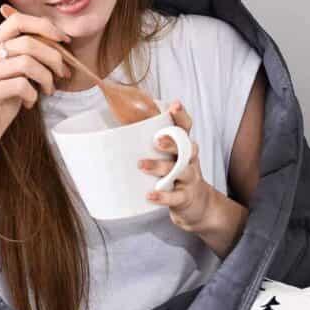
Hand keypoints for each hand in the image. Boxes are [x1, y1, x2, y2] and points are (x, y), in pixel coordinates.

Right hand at [0, 7, 71, 161]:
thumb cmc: (0, 104)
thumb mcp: (14, 75)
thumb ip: (27, 56)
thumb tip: (59, 43)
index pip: (17, 20)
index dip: (44, 26)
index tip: (63, 41)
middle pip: (27, 42)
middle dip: (53, 57)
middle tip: (62, 73)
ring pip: (26, 62)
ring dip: (46, 77)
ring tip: (47, 90)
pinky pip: (21, 85)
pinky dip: (32, 95)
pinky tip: (29, 104)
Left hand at [138, 101, 213, 231]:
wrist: (196, 204)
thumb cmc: (174, 175)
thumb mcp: (168, 157)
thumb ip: (148, 145)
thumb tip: (112, 133)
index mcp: (183, 146)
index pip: (186, 127)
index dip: (182, 116)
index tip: (174, 105)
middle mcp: (190, 160)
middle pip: (186, 147)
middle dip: (172, 143)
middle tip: (156, 141)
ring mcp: (190, 179)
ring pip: (180, 170)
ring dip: (160, 167)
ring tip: (142, 165)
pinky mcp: (185, 197)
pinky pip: (175, 197)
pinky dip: (163, 196)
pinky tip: (150, 194)